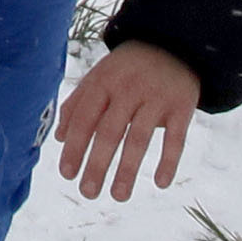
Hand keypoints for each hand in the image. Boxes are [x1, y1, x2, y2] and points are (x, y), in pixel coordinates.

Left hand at [53, 41, 202, 198]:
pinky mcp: (182, 107)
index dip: (75, 147)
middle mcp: (128, 90)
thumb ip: (78, 104)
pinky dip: (168, 161)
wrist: (173, 44)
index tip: (66, 174)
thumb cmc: (127, 69)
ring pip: (139, 138)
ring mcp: (156, 98)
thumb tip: (59, 139)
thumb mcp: (99, 77)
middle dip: (96, 164)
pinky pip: (176, 138)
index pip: (85, 118)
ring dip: (127, 170)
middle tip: (87, 193)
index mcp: (103, 82)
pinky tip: (160, 184)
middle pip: (109, 131)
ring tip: (118, 196)